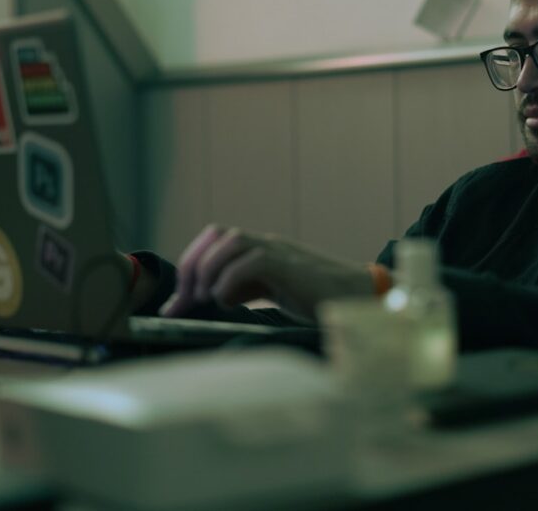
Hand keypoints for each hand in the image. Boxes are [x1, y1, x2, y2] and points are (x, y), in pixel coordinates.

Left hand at [161, 224, 374, 319]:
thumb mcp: (271, 292)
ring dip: (209, 270)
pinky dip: (230, 282)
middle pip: (216, 234)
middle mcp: (266, 244)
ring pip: (231, 241)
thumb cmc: (317, 299)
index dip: (191, 264)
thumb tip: (208, 299)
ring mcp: (279, 251)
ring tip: (206, 299)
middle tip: (187, 299)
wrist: (357, 298)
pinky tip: (230, 302)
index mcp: (260, 248)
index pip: (214, 239)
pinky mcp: (290, 265)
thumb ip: (242, 290)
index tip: (179, 301)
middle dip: (193, 265)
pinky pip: (251, 262)